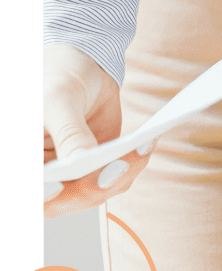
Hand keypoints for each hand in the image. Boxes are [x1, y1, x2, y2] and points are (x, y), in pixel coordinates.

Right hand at [43, 43, 149, 216]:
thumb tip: (80, 163)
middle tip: (119, 165)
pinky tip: (145, 143)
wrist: (82, 69)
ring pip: (95, 193)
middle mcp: (45, 176)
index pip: (32, 189)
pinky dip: (133, 162)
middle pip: (62, 201)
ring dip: (121, 174)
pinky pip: (117, 176)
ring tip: (139, 149)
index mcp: (27, 163)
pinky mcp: (99, 168)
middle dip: (92, 186)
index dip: (40, 195)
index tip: (56, 187)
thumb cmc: (58, 80)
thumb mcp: (58, 101)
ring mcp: (72, 176)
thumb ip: (69, 133)